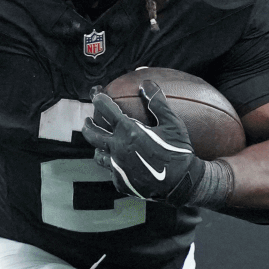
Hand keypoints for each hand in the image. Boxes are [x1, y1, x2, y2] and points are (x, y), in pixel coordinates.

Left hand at [81, 82, 209, 205]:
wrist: (181, 184)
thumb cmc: (178, 151)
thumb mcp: (172, 124)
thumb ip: (157, 103)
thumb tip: (146, 84)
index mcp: (129, 132)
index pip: (107, 111)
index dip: (99, 100)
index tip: (96, 95)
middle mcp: (118, 149)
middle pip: (93, 134)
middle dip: (88, 125)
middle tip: (87, 120)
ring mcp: (117, 167)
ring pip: (99, 155)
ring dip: (98, 147)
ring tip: (100, 144)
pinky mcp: (120, 182)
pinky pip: (112, 171)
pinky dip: (113, 164)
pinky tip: (118, 164)